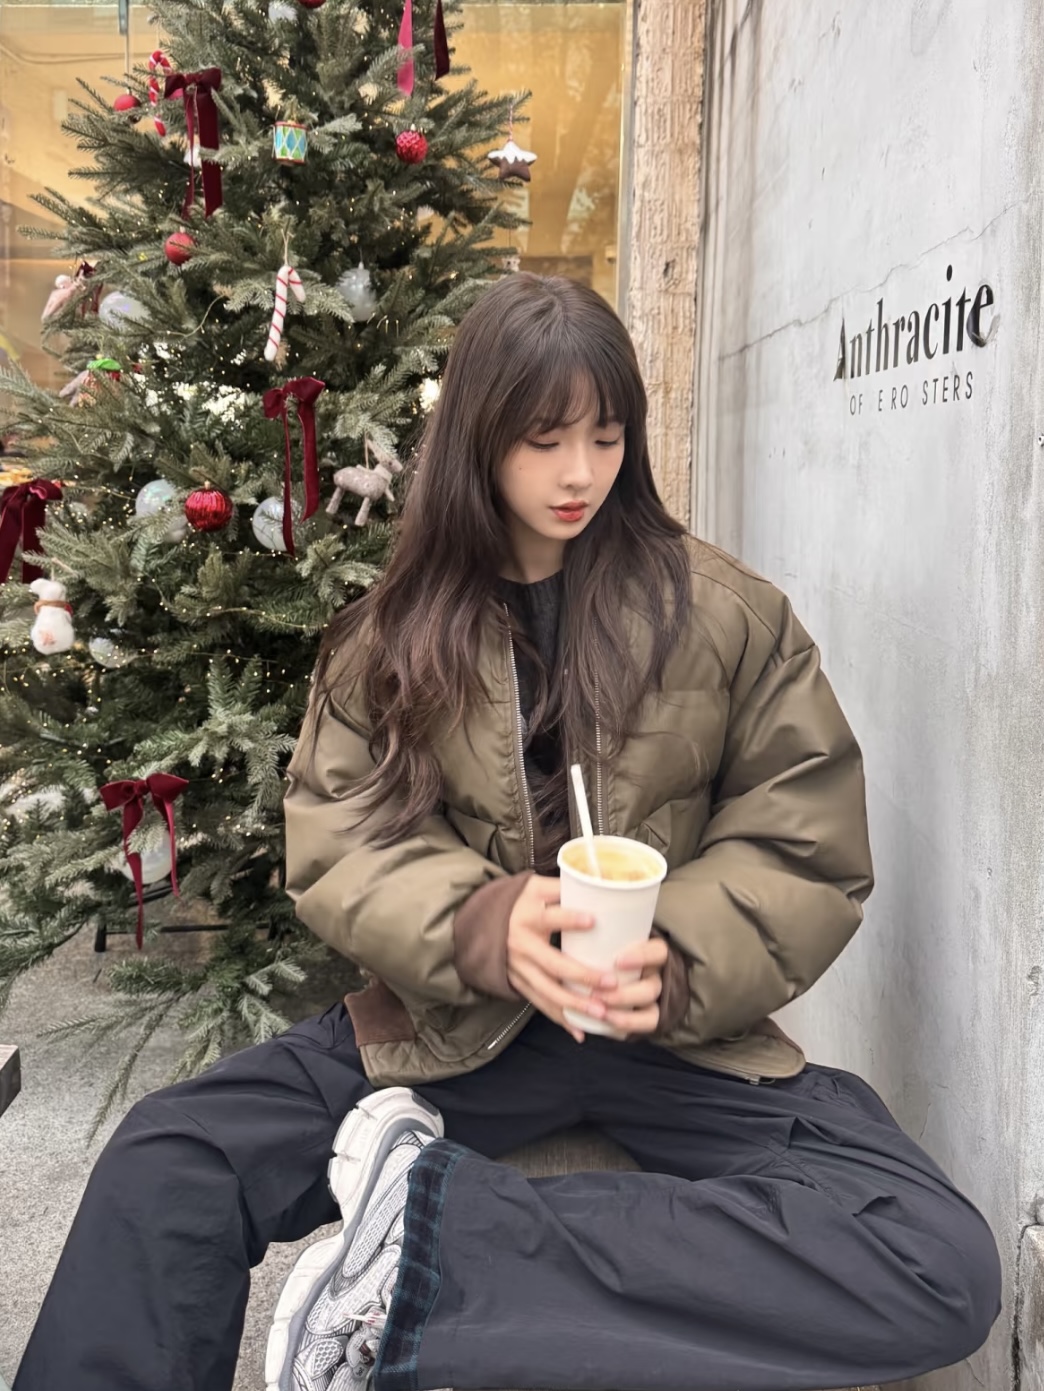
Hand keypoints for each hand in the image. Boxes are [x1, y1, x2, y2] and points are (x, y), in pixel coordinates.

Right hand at [506, 875, 616, 1043]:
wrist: (478, 924)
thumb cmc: (518, 901)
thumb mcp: (534, 887)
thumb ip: (564, 886)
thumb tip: (602, 882)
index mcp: (528, 915)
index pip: (550, 917)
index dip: (570, 919)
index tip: (594, 920)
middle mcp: (522, 944)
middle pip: (553, 964)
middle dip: (582, 975)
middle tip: (611, 983)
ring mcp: (519, 968)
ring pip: (547, 991)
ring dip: (574, 1005)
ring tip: (601, 1013)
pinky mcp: (518, 984)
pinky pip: (541, 1005)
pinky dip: (560, 1019)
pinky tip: (581, 1032)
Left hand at [593, 935, 668, 1038]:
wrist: (620, 972)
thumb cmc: (606, 948)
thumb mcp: (606, 938)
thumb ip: (594, 933)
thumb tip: (567, 920)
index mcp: (650, 953)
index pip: (658, 952)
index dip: (642, 957)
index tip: (618, 961)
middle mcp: (654, 976)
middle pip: (652, 987)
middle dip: (624, 995)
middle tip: (597, 995)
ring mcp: (651, 997)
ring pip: (651, 1011)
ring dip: (625, 1015)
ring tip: (600, 1013)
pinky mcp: (647, 1015)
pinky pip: (647, 1024)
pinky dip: (628, 1025)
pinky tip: (607, 1024)